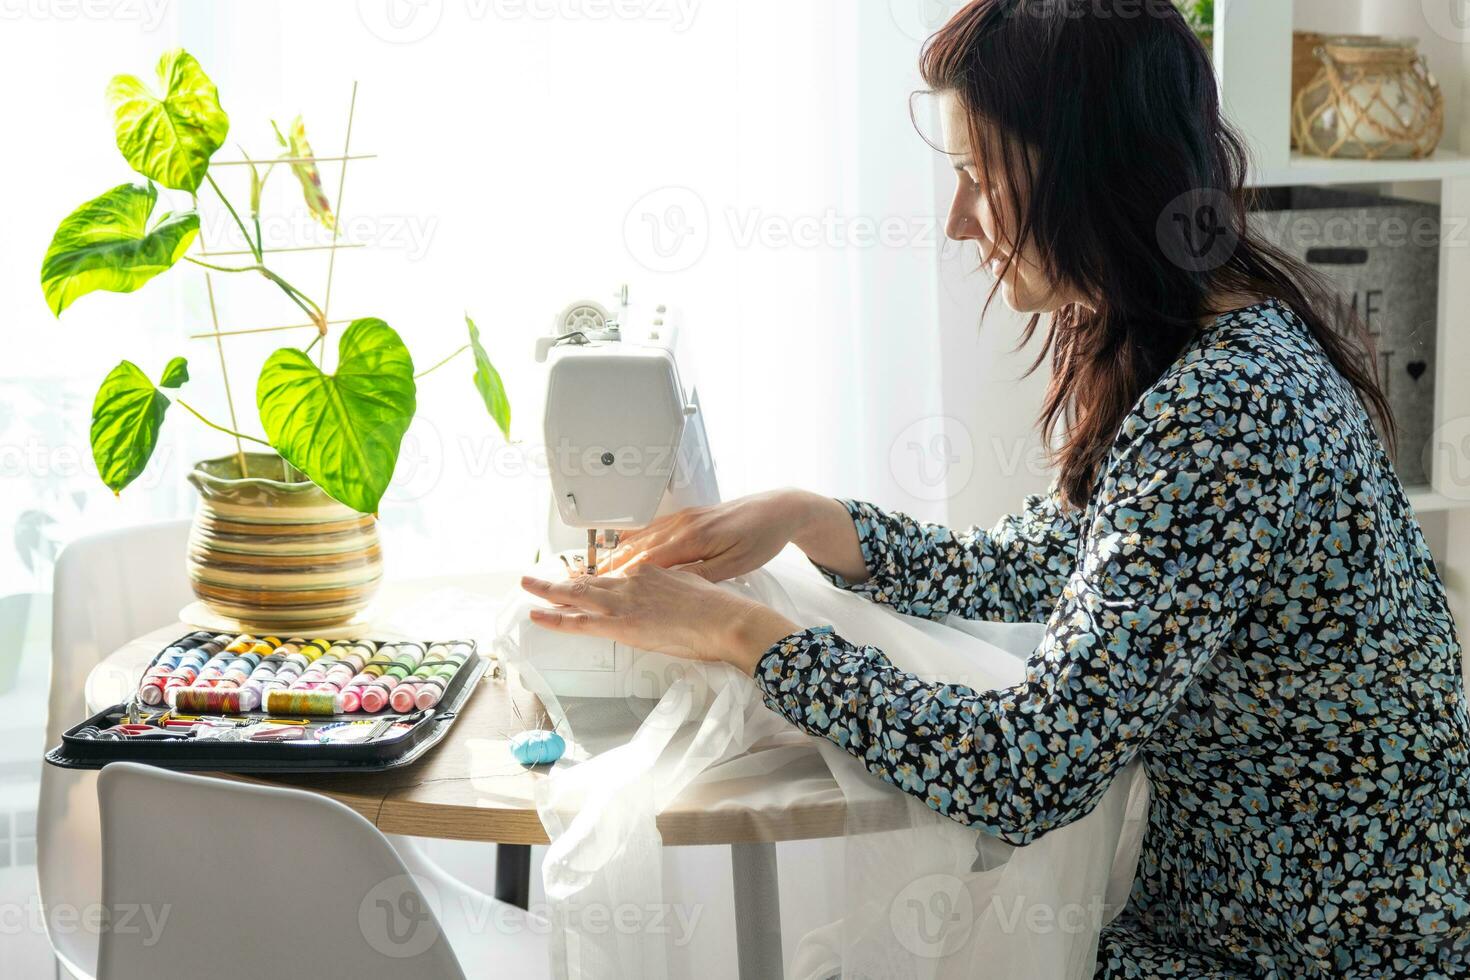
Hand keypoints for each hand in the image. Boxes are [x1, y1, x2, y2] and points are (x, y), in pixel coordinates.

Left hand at [521, 565, 798, 674]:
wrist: (727, 620)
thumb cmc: (718, 608)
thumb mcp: (692, 585)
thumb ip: (671, 588)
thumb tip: (664, 598)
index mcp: (649, 571)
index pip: (612, 573)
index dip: (591, 577)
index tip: (579, 577)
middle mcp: (632, 580)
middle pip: (588, 579)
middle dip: (559, 578)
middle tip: (535, 576)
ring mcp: (624, 601)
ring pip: (576, 594)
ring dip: (548, 591)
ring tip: (528, 587)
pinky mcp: (621, 623)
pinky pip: (579, 620)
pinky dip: (556, 617)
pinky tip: (539, 615)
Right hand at [603, 489, 820, 580]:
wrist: (779, 509)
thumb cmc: (762, 538)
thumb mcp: (736, 565)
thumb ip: (703, 575)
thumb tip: (673, 586)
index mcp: (695, 538)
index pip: (649, 560)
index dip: (623, 575)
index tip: (603, 588)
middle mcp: (684, 524)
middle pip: (639, 548)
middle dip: (612, 566)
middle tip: (588, 582)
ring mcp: (685, 518)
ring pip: (644, 537)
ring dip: (620, 553)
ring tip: (599, 570)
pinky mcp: (690, 516)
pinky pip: (655, 528)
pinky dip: (635, 540)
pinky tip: (625, 548)